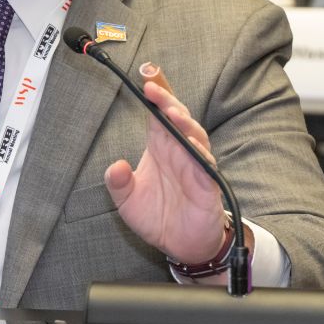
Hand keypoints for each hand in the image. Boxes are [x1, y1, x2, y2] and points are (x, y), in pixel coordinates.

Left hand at [104, 65, 226, 263]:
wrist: (181, 246)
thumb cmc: (158, 216)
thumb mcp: (127, 200)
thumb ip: (118, 183)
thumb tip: (116, 167)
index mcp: (161, 148)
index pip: (159, 114)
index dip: (156, 95)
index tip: (145, 77)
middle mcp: (179, 152)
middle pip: (177, 118)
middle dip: (167, 101)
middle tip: (153, 89)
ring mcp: (195, 167)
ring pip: (195, 137)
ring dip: (185, 124)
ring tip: (173, 114)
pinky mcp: (207, 187)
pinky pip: (206, 167)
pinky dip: (200, 156)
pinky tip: (193, 148)